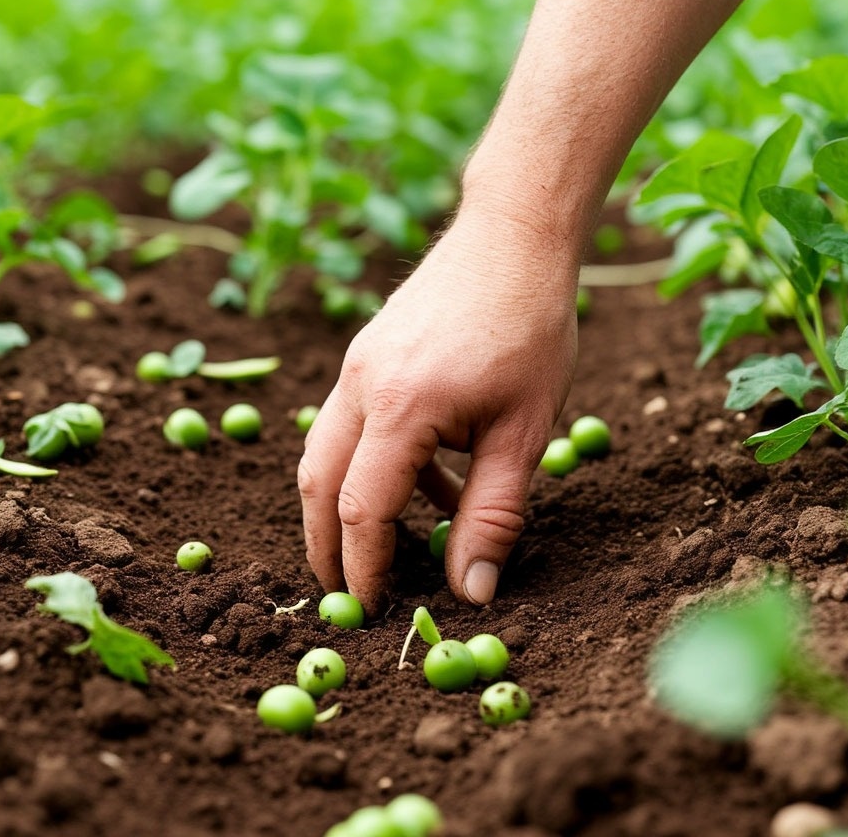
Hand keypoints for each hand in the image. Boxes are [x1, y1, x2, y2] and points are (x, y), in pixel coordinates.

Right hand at [297, 202, 578, 613]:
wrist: (514, 237)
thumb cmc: (530, 329)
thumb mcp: (524, 430)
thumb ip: (494, 515)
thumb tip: (471, 592)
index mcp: (400, 407)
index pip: (360, 510)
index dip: (363, 569)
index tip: (373, 611)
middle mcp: (361, 384)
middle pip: (317, 481)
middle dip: (326, 544)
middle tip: (348, 591)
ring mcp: (358, 363)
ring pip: (327, 449)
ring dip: (348, 502)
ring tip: (394, 542)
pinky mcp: (368, 352)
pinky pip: (353, 420)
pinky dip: (373, 461)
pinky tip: (431, 478)